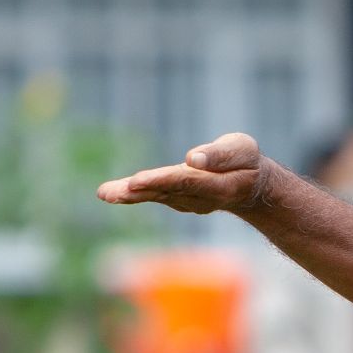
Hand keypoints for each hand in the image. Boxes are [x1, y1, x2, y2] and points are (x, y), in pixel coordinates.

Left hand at [96, 133, 268, 214]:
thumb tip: (192, 158)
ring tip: (104, 193)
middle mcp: (198, 199)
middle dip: (138, 192)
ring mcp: (186, 202)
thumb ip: (220, 155)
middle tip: (110, 193)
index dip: (160, 181)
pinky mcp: (176, 200)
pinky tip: (112, 193)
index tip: (136, 180)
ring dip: (129, 196)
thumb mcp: (242, 150)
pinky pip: (153, 196)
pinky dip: (133, 194)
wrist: (249, 186)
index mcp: (217, 186)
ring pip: (155, 196)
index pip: (185, 181)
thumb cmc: (245, 161)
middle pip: (165, 193)